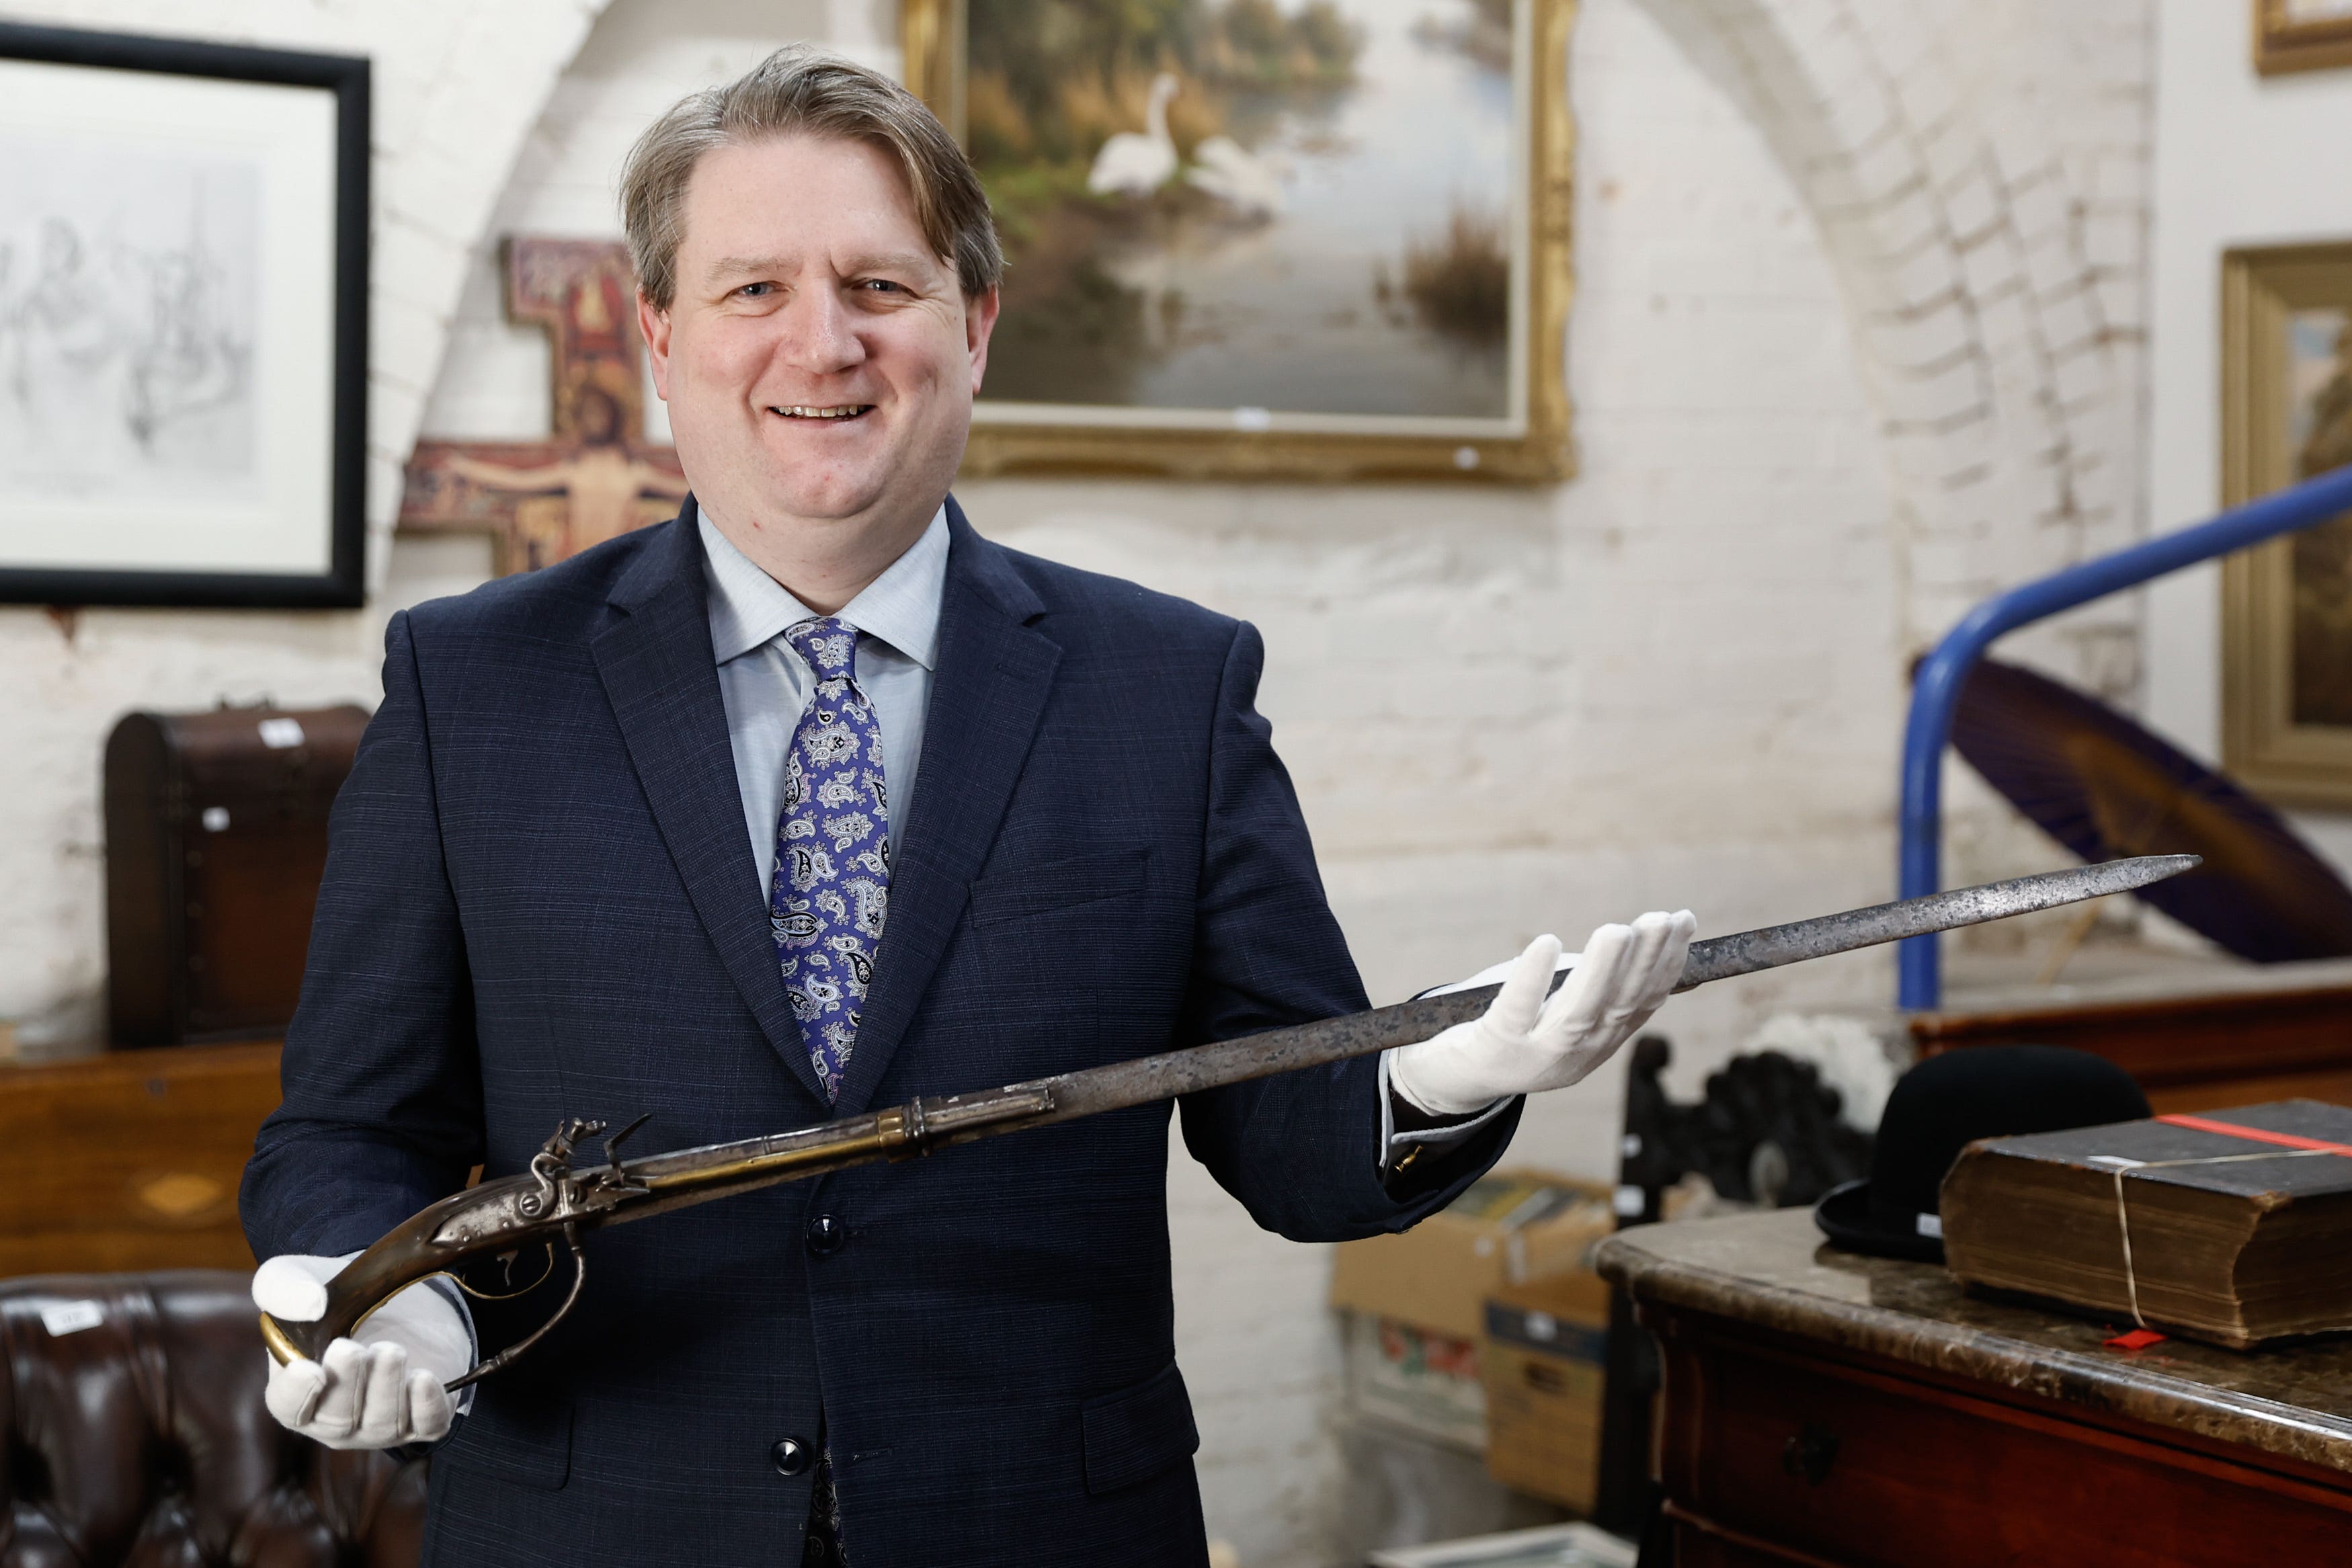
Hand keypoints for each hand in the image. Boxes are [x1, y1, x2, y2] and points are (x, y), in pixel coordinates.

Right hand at [252, 1252, 471, 1447]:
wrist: (393, 1293)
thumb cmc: (334, 1295)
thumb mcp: (298, 1276)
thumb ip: (284, 1286)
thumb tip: (310, 1304)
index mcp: (295, 1389)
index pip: (287, 1407)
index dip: (297, 1394)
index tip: (311, 1369)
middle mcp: (333, 1417)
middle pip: (337, 1422)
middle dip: (348, 1385)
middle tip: (354, 1348)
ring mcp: (378, 1423)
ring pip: (382, 1426)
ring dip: (387, 1388)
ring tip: (392, 1351)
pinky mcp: (422, 1416)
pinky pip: (428, 1427)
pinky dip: (426, 1406)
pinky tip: (423, 1378)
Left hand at [1387, 911, 1695, 1115]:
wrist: (1453, 1077)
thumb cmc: (1510, 1027)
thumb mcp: (1560, 1004)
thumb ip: (1592, 981)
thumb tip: (1635, 943)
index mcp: (1600, 1041)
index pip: (1643, 1002)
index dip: (1667, 963)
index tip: (1683, 921)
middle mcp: (1578, 1054)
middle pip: (1619, 1005)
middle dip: (1644, 960)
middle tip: (1659, 918)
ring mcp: (1538, 1057)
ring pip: (1578, 1013)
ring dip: (1601, 970)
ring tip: (1616, 930)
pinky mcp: (1497, 1049)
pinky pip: (1517, 1011)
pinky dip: (1533, 978)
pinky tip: (1546, 943)